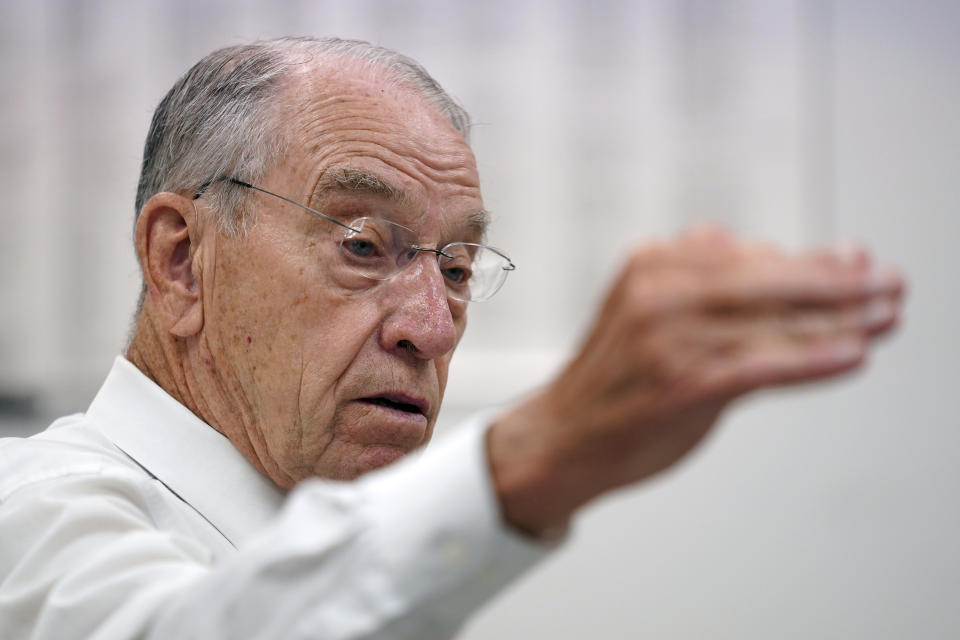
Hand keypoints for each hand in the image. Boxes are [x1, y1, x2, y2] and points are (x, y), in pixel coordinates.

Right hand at [487, 227, 904, 535]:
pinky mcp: (681, 383)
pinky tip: (852, 355)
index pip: (751, 257)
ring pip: (771, 321)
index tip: (860, 260)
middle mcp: (659, 290)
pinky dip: (812, 359)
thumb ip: (712, 287)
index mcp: (653, 263)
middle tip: (891, 283)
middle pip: (768, 280)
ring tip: (886, 318)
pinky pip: (761, 364)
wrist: (561, 438)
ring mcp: (668, 336)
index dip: (814, 262)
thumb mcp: (650, 311)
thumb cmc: (616, 381)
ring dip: (840, 321)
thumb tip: (783, 255)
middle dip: (839, 284)